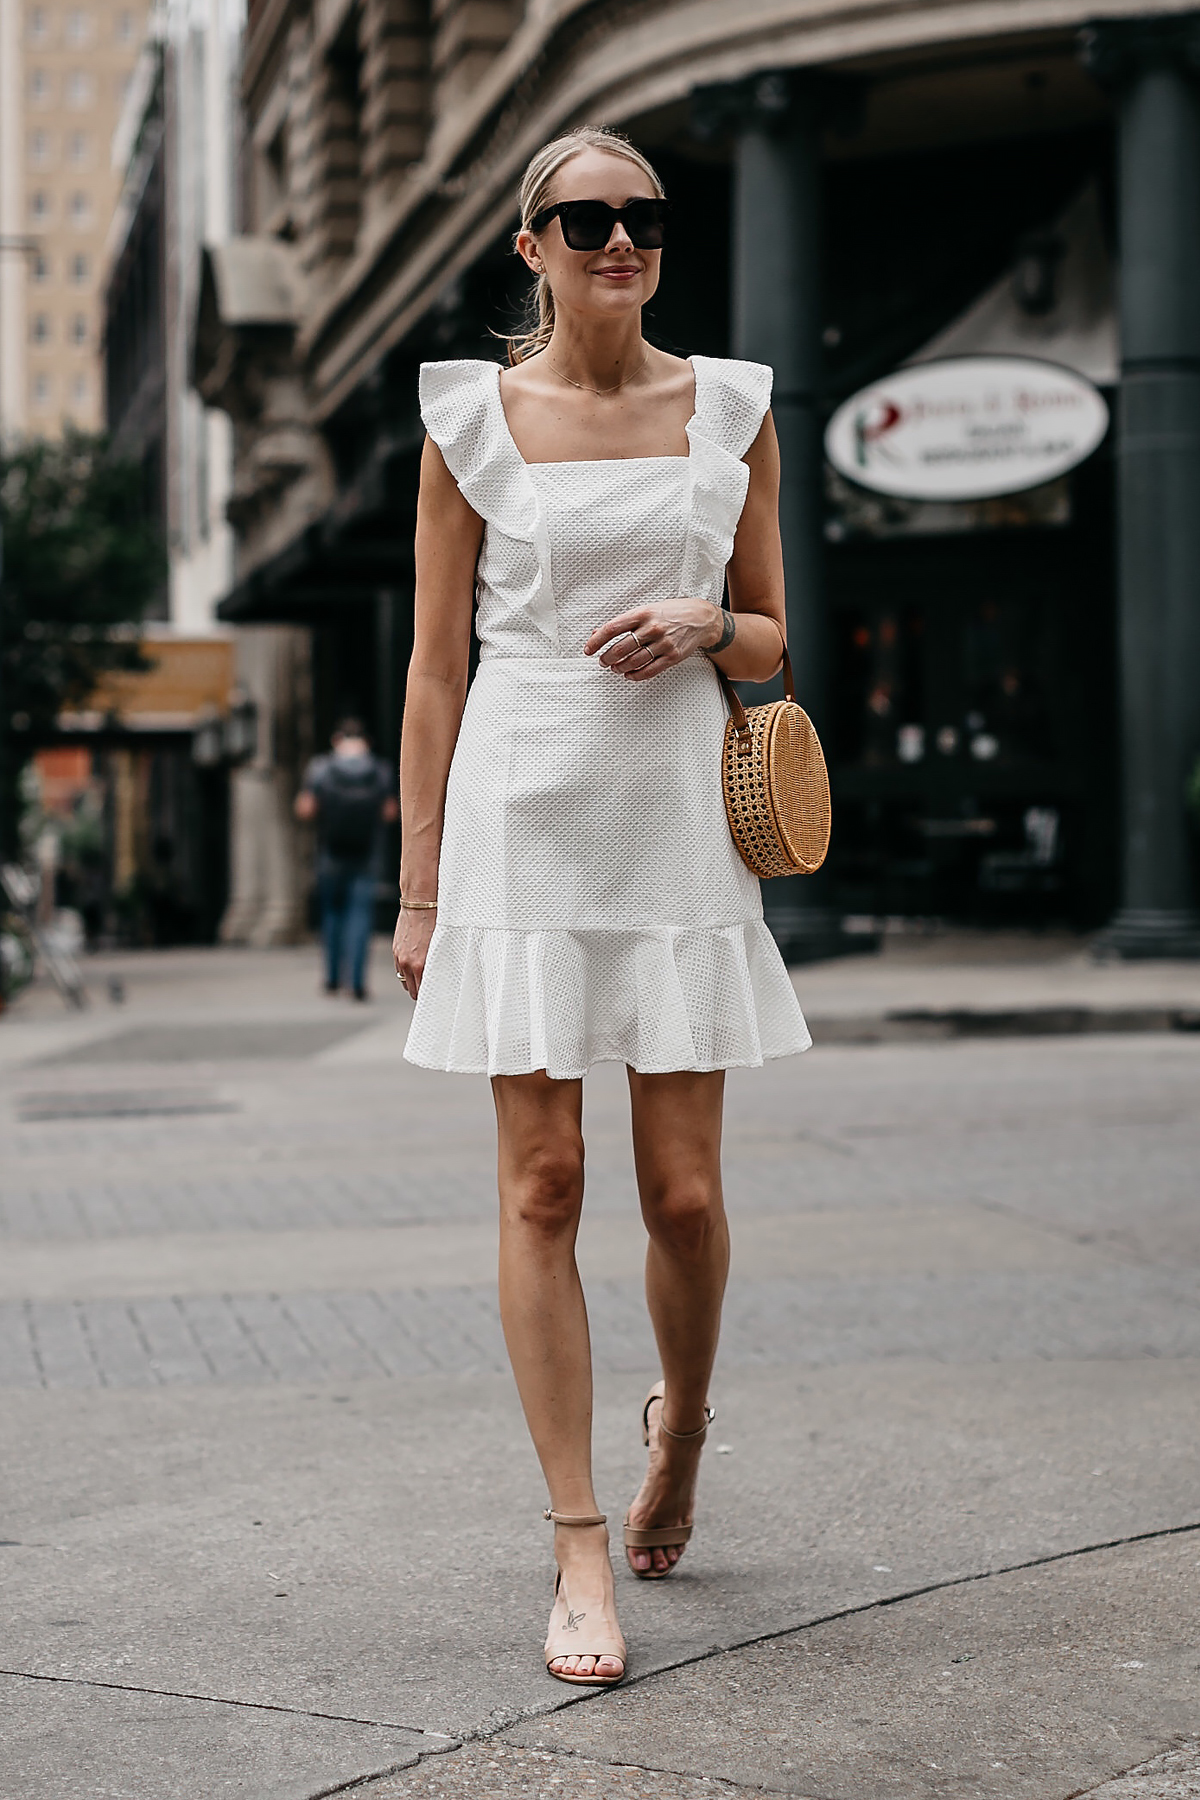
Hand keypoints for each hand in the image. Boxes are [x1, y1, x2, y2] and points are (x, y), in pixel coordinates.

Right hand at [393, 907, 435, 998]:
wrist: (420, 902)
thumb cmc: (437, 921)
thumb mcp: (443, 945)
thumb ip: (440, 962)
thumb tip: (445, 974)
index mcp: (421, 964)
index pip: (423, 991)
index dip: (431, 994)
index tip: (438, 994)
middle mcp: (408, 963)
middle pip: (412, 990)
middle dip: (422, 990)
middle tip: (432, 988)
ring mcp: (400, 957)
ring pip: (404, 981)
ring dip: (413, 982)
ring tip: (424, 977)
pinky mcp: (395, 950)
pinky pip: (399, 969)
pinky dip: (407, 971)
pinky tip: (416, 966)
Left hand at [585, 600, 722, 681]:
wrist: (700, 618)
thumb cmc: (670, 613)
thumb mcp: (647, 610)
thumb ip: (623, 622)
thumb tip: (597, 632)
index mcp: (643, 613)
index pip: (612, 628)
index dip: (597, 641)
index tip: (589, 650)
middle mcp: (652, 628)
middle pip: (620, 648)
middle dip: (606, 658)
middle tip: (602, 661)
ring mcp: (663, 643)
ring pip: (633, 661)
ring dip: (619, 667)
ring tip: (615, 668)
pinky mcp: (672, 656)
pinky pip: (649, 670)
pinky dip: (635, 675)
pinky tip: (629, 674)